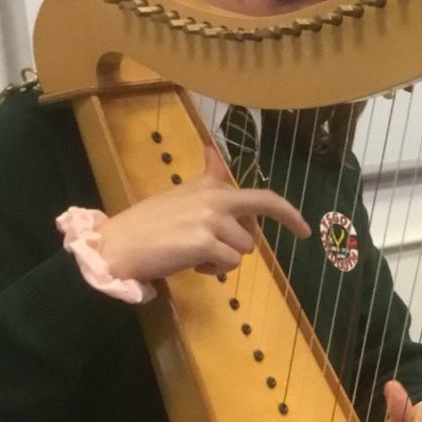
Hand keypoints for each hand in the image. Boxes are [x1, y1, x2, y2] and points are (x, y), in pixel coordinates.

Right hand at [97, 148, 309, 282]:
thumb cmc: (147, 224)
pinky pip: (229, 263)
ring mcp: (211, 219)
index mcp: (211, 186)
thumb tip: (213, 151)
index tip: (305, 231)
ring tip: (194, 254)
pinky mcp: (204, 242)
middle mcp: (215, 197)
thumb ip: (206, 179)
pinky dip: (212, 270)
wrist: (116, 245)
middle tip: (231, 251)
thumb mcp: (180, 195)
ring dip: (223, 258)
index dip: (288, 214)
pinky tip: (190, 264)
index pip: (261, 196)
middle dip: (252, 237)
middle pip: (260, 217)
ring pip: (244, 248)